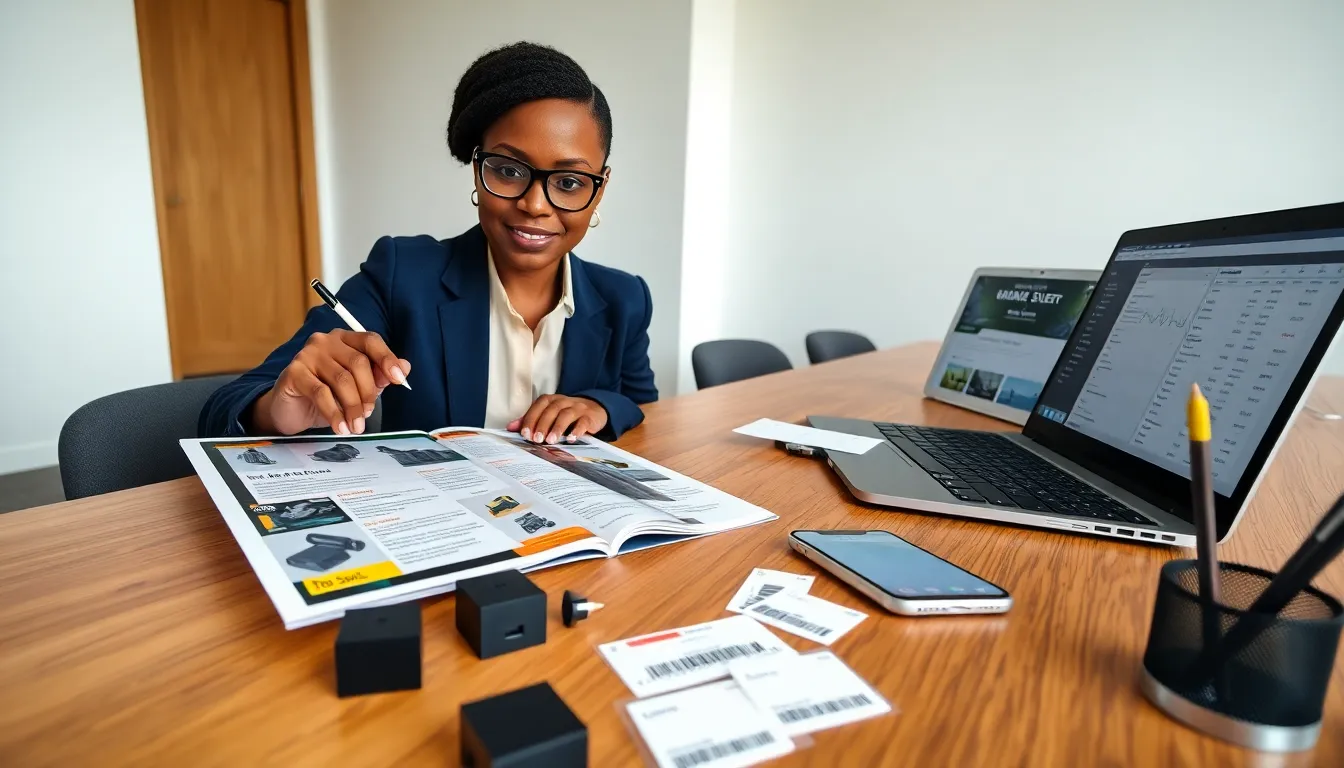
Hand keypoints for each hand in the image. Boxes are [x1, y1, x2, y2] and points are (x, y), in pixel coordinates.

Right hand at [249, 329, 409, 435]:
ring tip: (356, 425)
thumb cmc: (327, 395)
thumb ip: (378, 376)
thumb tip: (404, 367)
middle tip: (369, 413)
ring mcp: (307, 355)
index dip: (387, 359)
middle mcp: (325, 341)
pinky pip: (321, 393)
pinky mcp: (294, 373)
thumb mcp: (357, 387)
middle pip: (358, 362)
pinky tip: (341, 427)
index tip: (399, 379)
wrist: (291, 410)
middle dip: (369, 391)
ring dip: (353, 406)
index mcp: (344, 339)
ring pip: (342, 379)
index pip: (370, 341)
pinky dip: (335, 413)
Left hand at [508, 395, 607, 443]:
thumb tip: (510, 427)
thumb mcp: (548, 415)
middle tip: (537, 440)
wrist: (594, 409)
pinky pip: (583, 422)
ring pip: (566, 415)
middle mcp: (564, 401)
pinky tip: (571, 439)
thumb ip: (530, 420)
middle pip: (551, 410)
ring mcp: (578, 408)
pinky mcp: (589, 416)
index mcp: (551, 400)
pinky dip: (577, 430)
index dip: (531, 419)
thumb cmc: (567, 414)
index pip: (539, 406)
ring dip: (557, 428)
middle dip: (542, 425)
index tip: (525, 433)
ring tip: (551, 440)